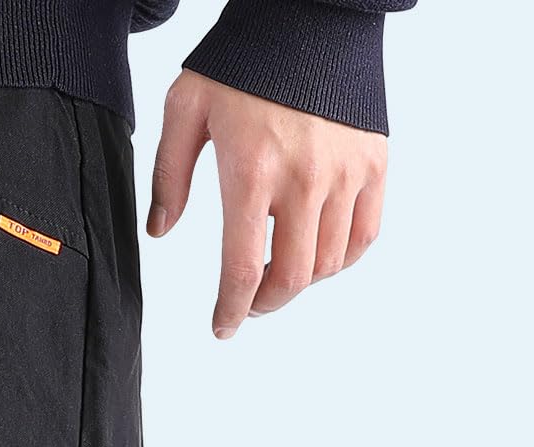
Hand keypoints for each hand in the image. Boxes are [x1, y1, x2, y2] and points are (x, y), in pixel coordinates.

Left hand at [150, 72, 385, 339]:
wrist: (313, 10)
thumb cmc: (243, 58)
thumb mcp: (186, 106)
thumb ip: (168, 174)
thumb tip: (159, 231)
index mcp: (251, 171)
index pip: (244, 269)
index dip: (232, 312)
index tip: (223, 327)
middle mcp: (304, 179)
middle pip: (292, 278)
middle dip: (266, 303)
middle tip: (250, 302)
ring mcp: (345, 172)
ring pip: (330, 264)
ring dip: (302, 282)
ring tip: (281, 271)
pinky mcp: (374, 162)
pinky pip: (365, 234)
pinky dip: (343, 258)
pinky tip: (320, 253)